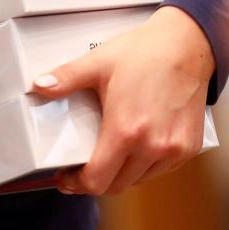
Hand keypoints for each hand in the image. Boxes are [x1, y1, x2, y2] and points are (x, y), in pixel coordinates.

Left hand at [33, 6, 214, 195]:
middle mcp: (152, 146)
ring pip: (139, 180)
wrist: (187, 44)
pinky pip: (161, 170)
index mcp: (125, 131)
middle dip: (96, 180)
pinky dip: (145, 165)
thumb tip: (39, 86)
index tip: (67, 177)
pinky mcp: (189, 147)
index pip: (97, 181)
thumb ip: (66, 78)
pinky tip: (136, 147)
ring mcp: (174, 149)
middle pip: (116, 186)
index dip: (77, 183)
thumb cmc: (144, 53)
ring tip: (110, 155)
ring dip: (121, 174)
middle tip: (84, 167)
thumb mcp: (98, 62)